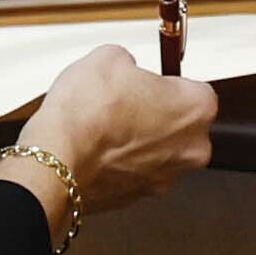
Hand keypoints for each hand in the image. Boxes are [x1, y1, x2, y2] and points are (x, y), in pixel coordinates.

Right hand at [25, 46, 216, 219]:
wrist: (58, 161)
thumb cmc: (88, 114)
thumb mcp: (109, 57)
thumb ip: (129, 61)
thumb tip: (124, 67)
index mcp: (197, 109)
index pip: (194, 89)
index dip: (166, 83)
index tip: (148, 80)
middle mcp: (191, 149)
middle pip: (180, 124)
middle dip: (156, 113)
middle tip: (125, 101)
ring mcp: (165, 177)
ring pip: (158, 150)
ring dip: (139, 139)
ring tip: (105, 125)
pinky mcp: (138, 197)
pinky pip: (135, 171)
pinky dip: (121, 161)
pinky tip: (97, 147)